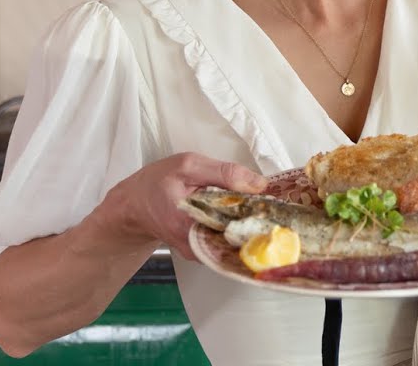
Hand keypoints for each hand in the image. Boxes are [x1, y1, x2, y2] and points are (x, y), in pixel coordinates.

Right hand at [95, 152, 266, 259]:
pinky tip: (251, 217)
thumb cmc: (157, 181)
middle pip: (239, 240)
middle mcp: (195, 245)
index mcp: (189, 223)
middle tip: (283, 211)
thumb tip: (260, 184)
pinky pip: (227, 241)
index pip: (235, 228)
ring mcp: (199, 251)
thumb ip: (225, 173)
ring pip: (235, 242)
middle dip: (261, 225)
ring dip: (252, 227)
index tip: (282, 211)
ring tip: (271, 212)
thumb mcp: (189, 165)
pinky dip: (240, 228)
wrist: (134, 203)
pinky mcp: (202, 250)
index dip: (262, 220)